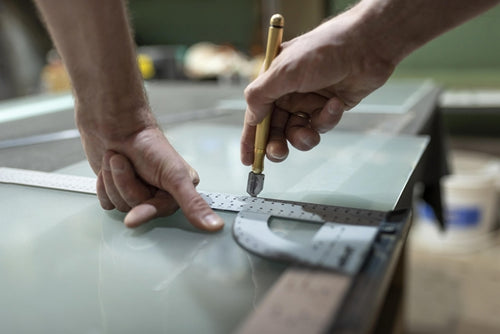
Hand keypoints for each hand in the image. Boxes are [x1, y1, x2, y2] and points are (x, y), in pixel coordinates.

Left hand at [78, 108, 223, 231]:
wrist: (114, 123)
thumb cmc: (146, 141)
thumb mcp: (175, 175)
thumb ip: (193, 203)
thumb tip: (215, 225)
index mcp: (179, 190)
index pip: (161, 211)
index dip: (145, 210)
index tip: (133, 217)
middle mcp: (158, 193)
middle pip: (136, 208)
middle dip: (126, 184)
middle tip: (127, 163)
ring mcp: (136, 191)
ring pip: (119, 205)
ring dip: (114, 180)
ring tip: (118, 160)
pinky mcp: (117, 190)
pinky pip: (106, 203)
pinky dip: (104, 185)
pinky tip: (109, 169)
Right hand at [241, 11, 395, 165]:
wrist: (366, 46)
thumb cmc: (323, 51)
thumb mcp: (284, 72)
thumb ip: (261, 96)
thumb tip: (251, 117)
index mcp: (272, 82)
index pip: (255, 114)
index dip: (250, 139)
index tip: (248, 160)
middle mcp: (288, 93)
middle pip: (275, 129)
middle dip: (275, 144)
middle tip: (279, 153)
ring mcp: (309, 101)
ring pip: (298, 132)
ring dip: (302, 137)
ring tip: (310, 135)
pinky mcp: (329, 107)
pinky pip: (321, 125)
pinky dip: (327, 119)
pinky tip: (335, 105)